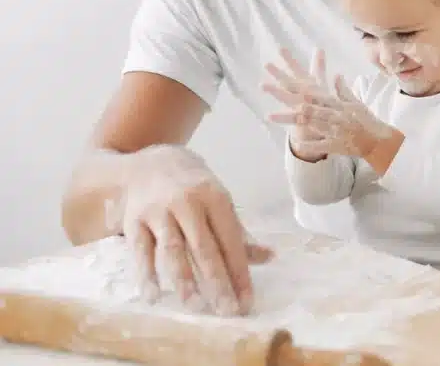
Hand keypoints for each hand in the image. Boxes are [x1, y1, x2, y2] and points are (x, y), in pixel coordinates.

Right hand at [114, 145, 272, 315]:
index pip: (231, 240)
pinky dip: (146, 274)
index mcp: (215, 197)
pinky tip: (153, 296)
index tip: (247, 301)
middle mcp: (187, 203)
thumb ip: (240, 233)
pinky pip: (141, 251)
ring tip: (196, 306)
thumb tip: (269, 257)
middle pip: (204, 248)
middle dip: (217, 282)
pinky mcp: (134, 221)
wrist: (148, 163)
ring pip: (173, 250)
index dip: (240, 271)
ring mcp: (159, 212)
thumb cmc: (192, 188)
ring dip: (184, 280)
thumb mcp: (218, 201)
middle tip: (227, 311)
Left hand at [262, 48, 396, 161]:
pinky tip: (297, 144)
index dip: (300, 86)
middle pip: (311, 106)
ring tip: (275, 116)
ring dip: (295, 121)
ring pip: (313, 124)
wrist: (378, 141)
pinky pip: (321, 145)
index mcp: (339, 104)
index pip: (317, 93)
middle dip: (292, 99)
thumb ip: (343, 90)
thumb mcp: (355, 103)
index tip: (285, 79)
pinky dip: (310, 146)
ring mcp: (336, 130)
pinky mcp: (337, 145)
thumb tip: (336, 75)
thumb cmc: (366, 121)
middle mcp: (336, 115)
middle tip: (273, 90)